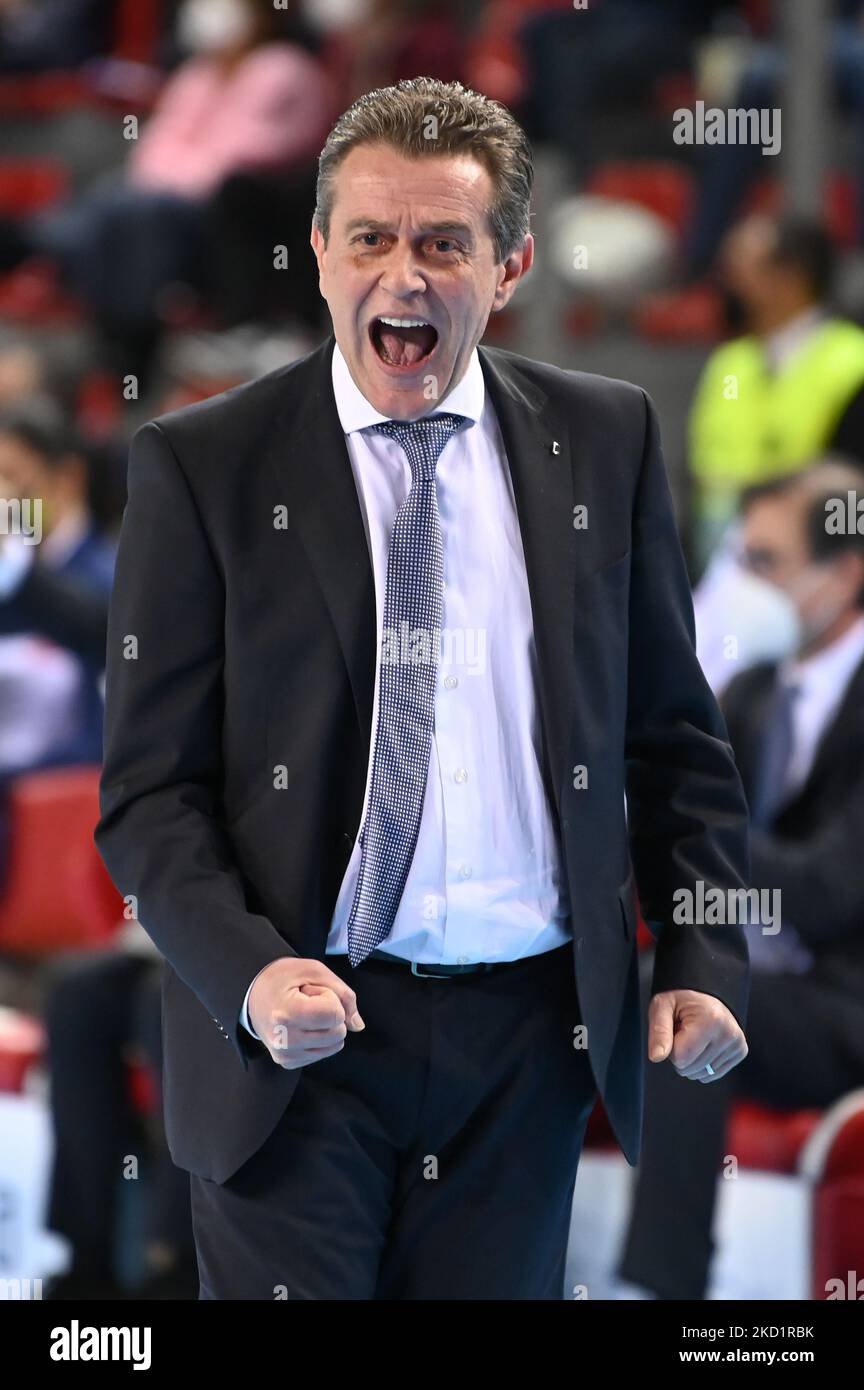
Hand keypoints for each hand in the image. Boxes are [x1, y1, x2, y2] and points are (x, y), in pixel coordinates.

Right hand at [248, 957, 365, 1069]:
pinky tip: (301, 1025)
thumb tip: (358, 1026)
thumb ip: (344, 994)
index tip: (311, 991)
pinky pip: (322, 1054)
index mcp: (287, 1013)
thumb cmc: (283, 977)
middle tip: (308, 1002)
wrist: (252, 992)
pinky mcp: (287, 1062)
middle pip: (338, 1033)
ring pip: (334, 1046)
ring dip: (326, 1027)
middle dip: (331, 1014)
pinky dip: (319, 1039)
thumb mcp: (314, 971)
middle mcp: (284, 1040)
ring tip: (304, 1013)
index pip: (334, 1015)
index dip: (330, 998)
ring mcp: (284, 1055)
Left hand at [647, 989, 747, 1081]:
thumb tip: (657, 1056)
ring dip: (692, 1059)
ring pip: (700, 1074)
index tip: (675, 1030)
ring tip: (694, 1036)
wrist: (704, 993)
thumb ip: (658, 1031)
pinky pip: (712, 1074)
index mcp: (710, 1020)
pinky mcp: (740, 1051)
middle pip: (690, 1069)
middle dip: (681, 1054)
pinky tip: (704, 1045)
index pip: (680, 1058)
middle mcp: (728, 1033)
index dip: (670, 1047)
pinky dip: (703, 1063)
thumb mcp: (661, 1006)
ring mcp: (737, 1044)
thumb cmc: (681, 1000)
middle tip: (684, 1032)